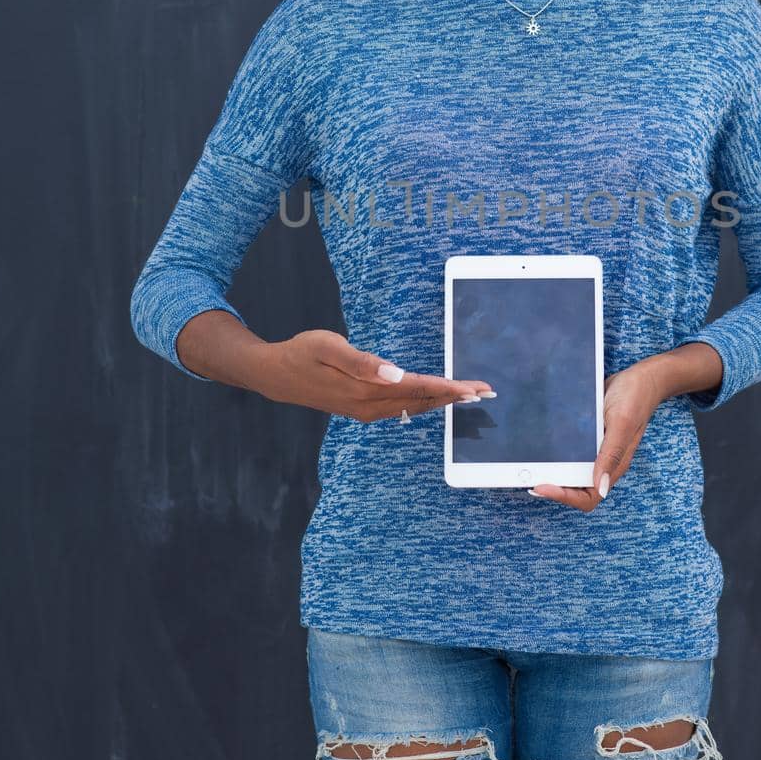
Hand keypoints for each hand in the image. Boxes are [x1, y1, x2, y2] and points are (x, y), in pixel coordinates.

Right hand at [256, 329, 493, 420]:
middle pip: (421, 401)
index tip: (474, 388)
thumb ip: (362, 362)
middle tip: (486, 392)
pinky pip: (400, 408)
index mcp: (365, 389)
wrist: (274, 375)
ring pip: (412, 407)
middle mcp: (369, 406)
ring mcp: (365, 411)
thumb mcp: (328, 347)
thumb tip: (395, 374)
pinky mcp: (360, 409)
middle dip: (454, 397)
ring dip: (442, 401)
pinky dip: (422, 402)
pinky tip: (433, 400)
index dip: (448, 388)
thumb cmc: (301, 353)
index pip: (417, 388)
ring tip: (468, 396)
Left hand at [527, 360, 665, 511]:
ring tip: (530, 465)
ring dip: (553, 472)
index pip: (589, 496)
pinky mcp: (590, 436)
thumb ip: (611, 454)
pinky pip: (572, 451)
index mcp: (614, 465)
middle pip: (577, 488)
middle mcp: (604, 462)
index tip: (542, 485)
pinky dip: (556, 453)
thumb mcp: (622, 423)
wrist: (640, 377)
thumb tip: (600, 487)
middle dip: (554, 487)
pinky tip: (541, 444)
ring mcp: (596, 449)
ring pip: (573, 471)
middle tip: (529, 477)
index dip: (565, 496)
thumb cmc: (636, 398)